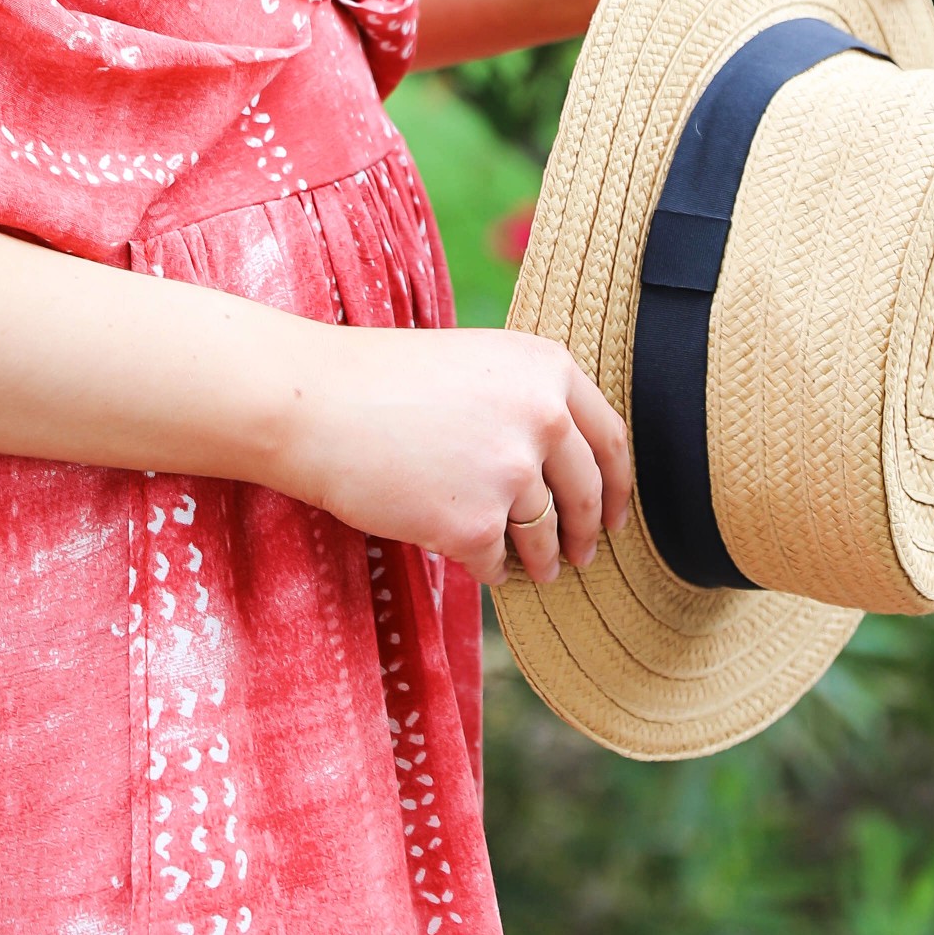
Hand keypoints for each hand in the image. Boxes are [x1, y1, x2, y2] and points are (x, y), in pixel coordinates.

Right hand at [273, 324, 630, 585]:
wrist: (314, 405)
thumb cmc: (383, 381)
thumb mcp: (476, 364)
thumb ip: (529, 400)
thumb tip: (573, 467)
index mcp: (547, 368)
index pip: (610, 438)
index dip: (619, 484)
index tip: (615, 512)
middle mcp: (543, 417)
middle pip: (587, 493)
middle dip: (588, 533)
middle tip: (582, 555)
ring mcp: (511, 473)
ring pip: (547, 536)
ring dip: (542, 560)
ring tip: (532, 568)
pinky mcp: (475, 524)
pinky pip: (498, 563)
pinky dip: (491, 570)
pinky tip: (476, 564)